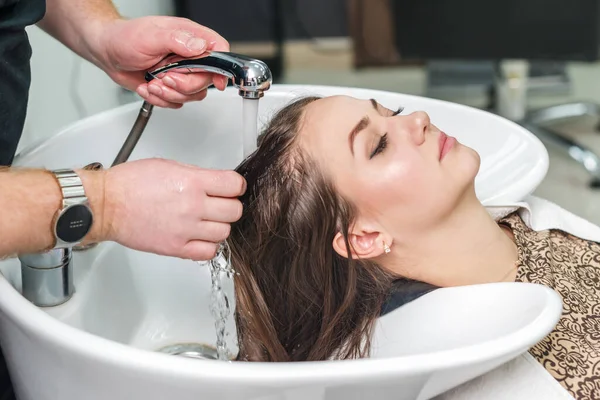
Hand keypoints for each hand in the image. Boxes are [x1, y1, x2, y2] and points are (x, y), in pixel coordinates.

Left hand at [94, 16, 229, 108]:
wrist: (106, 52)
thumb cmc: (124, 38)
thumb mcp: (150, 35)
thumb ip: (178, 40)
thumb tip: (200, 46)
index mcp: (189, 37)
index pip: (218, 50)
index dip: (221, 67)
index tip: (216, 80)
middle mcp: (189, 55)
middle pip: (206, 79)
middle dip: (184, 85)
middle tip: (165, 77)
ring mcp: (181, 72)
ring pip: (193, 94)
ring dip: (170, 93)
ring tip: (153, 82)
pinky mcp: (171, 86)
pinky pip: (177, 102)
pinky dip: (160, 99)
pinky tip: (148, 86)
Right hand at [101, 158, 245, 260]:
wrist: (106, 205)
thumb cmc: (130, 183)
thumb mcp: (168, 166)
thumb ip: (196, 175)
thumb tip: (216, 183)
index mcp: (192, 182)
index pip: (234, 185)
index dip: (235, 186)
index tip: (230, 188)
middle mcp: (193, 206)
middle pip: (235, 211)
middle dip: (230, 206)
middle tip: (219, 204)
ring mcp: (186, 229)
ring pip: (224, 232)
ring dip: (219, 226)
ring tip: (206, 221)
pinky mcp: (176, 248)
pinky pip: (208, 252)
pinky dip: (208, 245)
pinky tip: (199, 237)